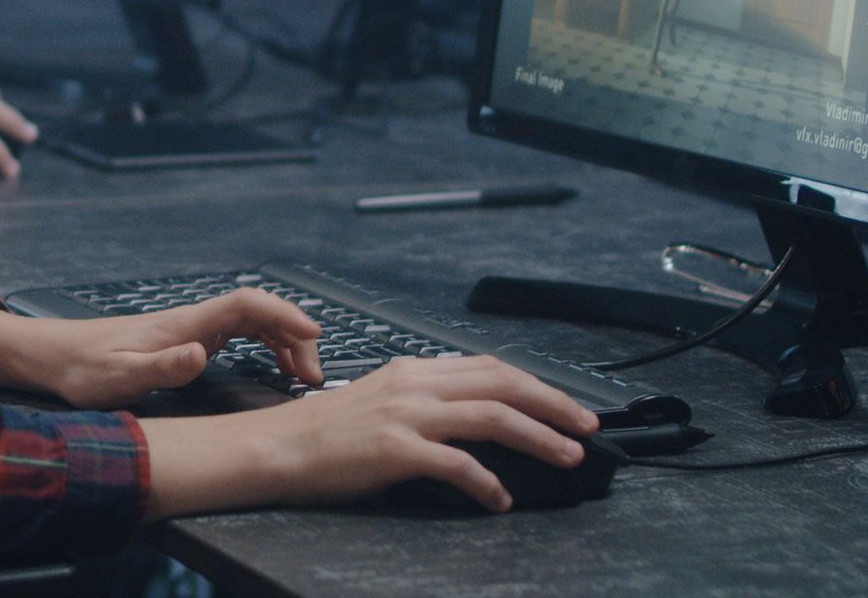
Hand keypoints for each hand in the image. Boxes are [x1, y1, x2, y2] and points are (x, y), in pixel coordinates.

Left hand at [0, 288, 322, 409]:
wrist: (54, 357)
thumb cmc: (83, 369)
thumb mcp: (120, 378)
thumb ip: (162, 368)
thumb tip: (202, 355)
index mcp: (183, 325)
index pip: (246, 305)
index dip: (283, 315)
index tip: (312, 336)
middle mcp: (192, 321)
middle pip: (258, 312)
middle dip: (294, 336)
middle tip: (313, 375)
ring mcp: (191, 329)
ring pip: (252, 323)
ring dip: (283, 342)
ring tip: (303, 376)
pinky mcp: (186, 341)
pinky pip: (240, 334)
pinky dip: (265, 345)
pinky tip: (274, 366)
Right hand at [140, 355, 599, 518]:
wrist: (279, 447)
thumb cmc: (326, 434)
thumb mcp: (382, 401)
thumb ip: (426, 403)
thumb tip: (473, 419)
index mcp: (414, 370)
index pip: (490, 367)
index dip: (536, 384)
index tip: (566, 405)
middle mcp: (416, 384)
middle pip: (503, 383)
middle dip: (554, 403)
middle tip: (588, 427)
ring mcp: (407, 414)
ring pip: (493, 416)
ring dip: (539, 437)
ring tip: (567, 457)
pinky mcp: (397, 449)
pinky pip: (458, 464)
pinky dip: (487, 483)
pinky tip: (499, 500)